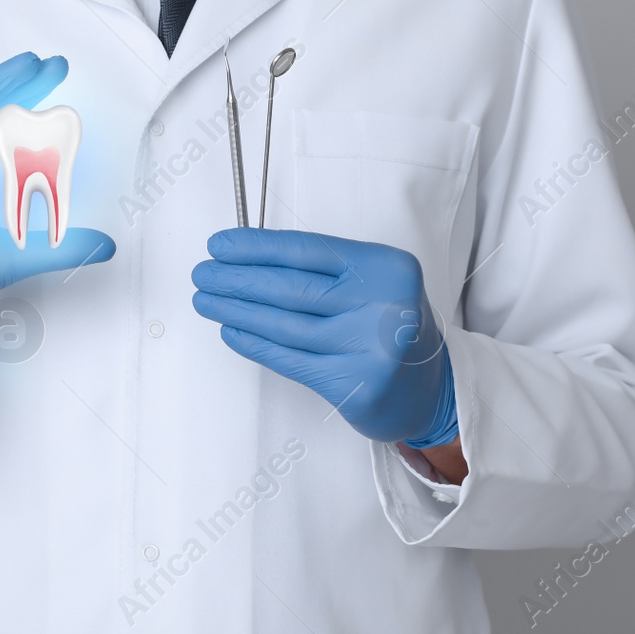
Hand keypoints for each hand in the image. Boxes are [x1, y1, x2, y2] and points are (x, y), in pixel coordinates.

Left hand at [191, 229, 457, 448]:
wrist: (431, 388)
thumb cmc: (392, 324)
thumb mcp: (375, 281)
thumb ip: (326, 269)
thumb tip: (249, 258)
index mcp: (387, 267)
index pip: (307, 250)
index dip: (256, 247)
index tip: (220, 245)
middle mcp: (383, 305)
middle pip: (291, 287)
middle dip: (237, 279)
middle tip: (202, 273)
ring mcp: (369, 348)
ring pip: (285, 324)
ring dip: (236, 310)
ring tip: (207, 300)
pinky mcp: (354, 386)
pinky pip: (290, 359)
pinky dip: (254, 344)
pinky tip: (232, 331)